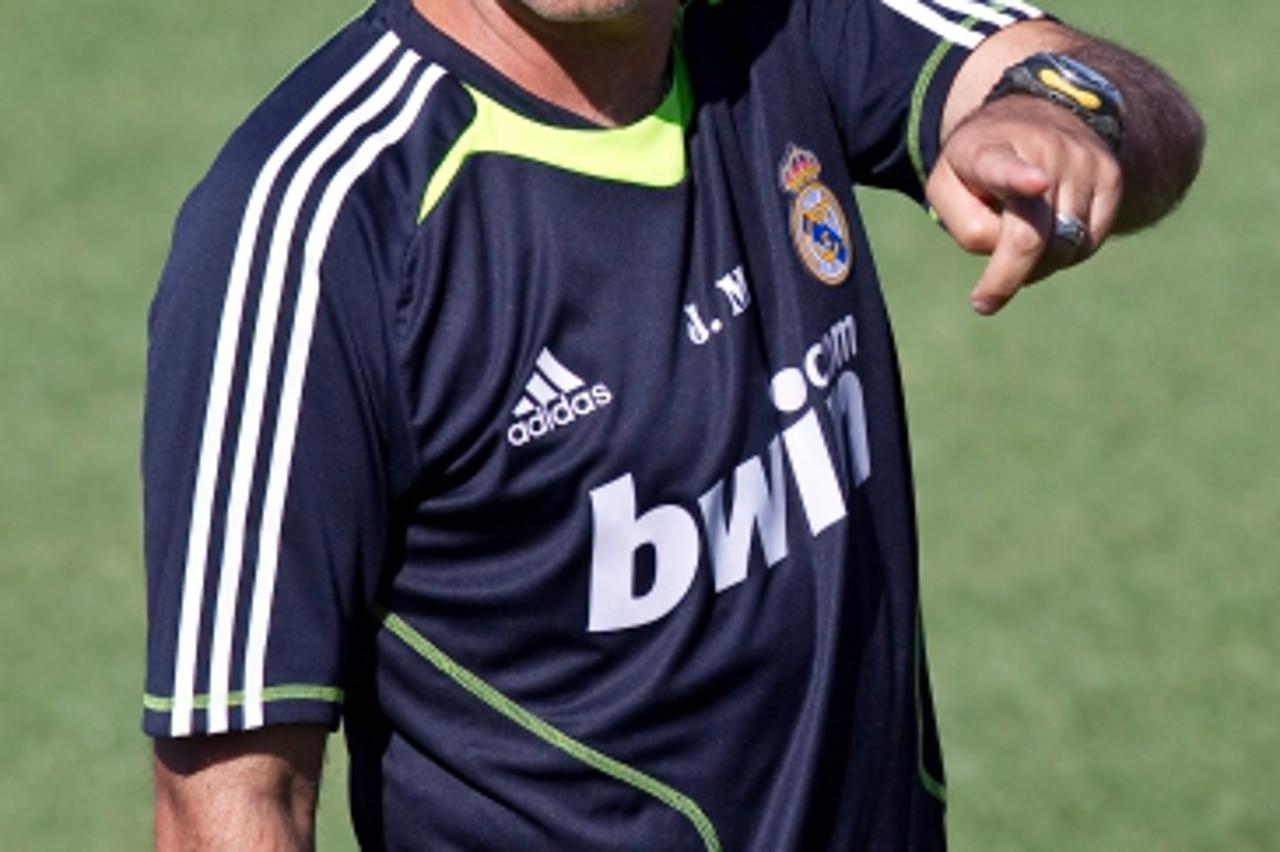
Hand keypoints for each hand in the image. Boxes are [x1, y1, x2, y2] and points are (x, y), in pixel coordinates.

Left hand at [926, 94, 1123, 315]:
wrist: (1038, 114)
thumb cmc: (978, 165)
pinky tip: (1046, 237)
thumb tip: (1010, 252)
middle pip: (1033, 236)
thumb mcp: (946, 186)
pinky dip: (1064, 256)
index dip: (1021, 179)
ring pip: (1064, 247)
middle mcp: (1044, 151)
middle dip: (1008, 278)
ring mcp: (1084, 162)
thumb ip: (966, 225)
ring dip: (1036, 266)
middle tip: (984, 302)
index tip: (1036, 185)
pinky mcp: (1112, 177)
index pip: (1004, 167)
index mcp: (990, 150)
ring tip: (1015, 246)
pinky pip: (1089, 243)